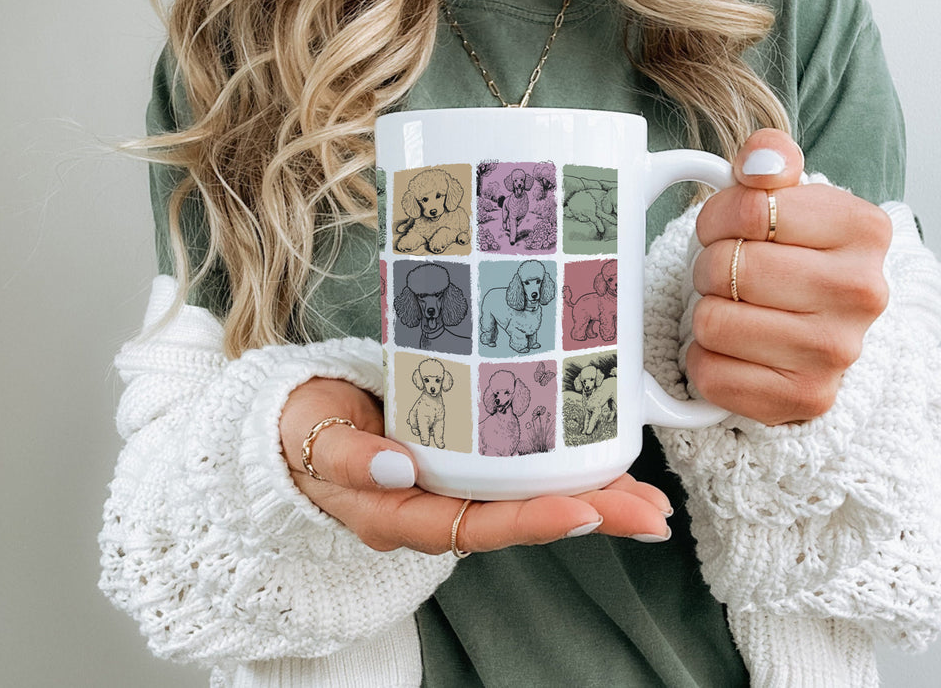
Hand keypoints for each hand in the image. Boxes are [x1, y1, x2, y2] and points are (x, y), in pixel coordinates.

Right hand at [279, 378, 673, 552]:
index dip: (533, 521)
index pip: (476, 526)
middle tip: (651, 512)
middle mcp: (437, 507)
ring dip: (590, 496)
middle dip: (590, 515)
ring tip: (648, 497)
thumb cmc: (303, 432)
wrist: (296, 422)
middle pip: (520, 518)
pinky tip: (602, 459)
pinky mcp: (463, 456)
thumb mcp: (313, 441)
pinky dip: (563, 467)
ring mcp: (453, 484)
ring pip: (529, 497)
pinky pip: (518, 469)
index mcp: (401, 514)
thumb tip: (398, 467)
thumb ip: (348, 456)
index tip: (587, 510)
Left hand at [689, 130, 892, 424]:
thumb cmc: (790, 256)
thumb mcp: (785, 196)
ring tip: (735, 309)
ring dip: (707, 313)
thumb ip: (769, 158)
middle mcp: (862, 293)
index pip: (748, 208)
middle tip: (730, 274)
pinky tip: (735, 350)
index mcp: (863, 230)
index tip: (731, 229)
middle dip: (711, 266)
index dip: (719, 217)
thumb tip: (759, 162)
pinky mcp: (803, 400)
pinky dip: (706, 360)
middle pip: (726, 267)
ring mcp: (836, 353)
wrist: (813, 327)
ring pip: (712, 321)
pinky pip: (710, 373)